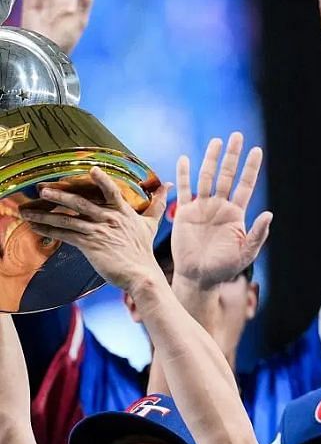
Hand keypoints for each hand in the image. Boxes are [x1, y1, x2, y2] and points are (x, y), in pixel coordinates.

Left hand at [20, 169, 168, 291]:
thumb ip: (157, 204)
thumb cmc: (144, 251)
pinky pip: (65, 235)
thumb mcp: (151, 223)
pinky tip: (36, 228)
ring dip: (45, 215)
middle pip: (80, 202)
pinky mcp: (90, 245)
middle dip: (59, 196)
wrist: (142, 275)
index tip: (90, 169)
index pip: (112, 191)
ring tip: (28, 211)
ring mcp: (99, 231)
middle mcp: (110, 219)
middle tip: (42, 190)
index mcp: (124, 212)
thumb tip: (169, 185)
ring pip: (68, 219)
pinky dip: (49, 231)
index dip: (102, 180)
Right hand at [169, 133, 270, 287]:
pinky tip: (186, 159)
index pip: (245, 185)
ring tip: (216, 141)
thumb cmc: (225, 267)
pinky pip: (184, 190)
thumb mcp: (246, 252)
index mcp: (236, 214)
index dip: (251, 168)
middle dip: (232, 156)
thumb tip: (269, 214)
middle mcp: (220, 206)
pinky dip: (184, 174)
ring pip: (206, 177)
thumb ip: (258, 234)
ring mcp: (202, 208)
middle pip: (226, 175)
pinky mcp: (185, 213)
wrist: (200, 276)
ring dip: (211, 159)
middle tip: (237, 136)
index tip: (257, 150)